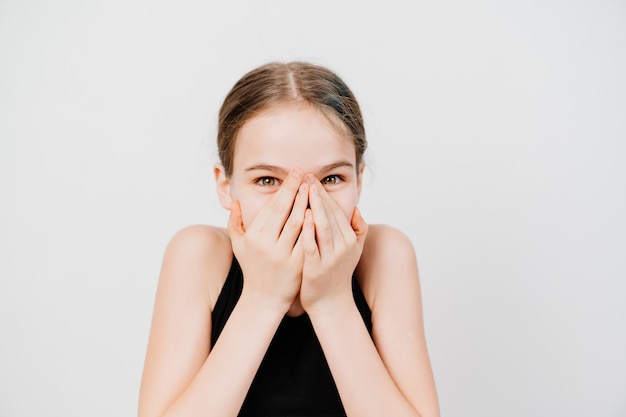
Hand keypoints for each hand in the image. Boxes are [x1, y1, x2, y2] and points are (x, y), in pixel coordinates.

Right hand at [228, 169, 308, 312]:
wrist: (264, 299)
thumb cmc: (252, 268)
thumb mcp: (238, 246)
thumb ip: (235, 222)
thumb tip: (235, 202)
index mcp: (254, 236)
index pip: (272, 207)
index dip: (284, 189)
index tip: (294, 174)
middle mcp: (266, 244)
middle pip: (285, 211)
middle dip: (296, 190)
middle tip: (305, 174)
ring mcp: (282, 255)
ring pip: (298, 223)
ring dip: (307, 203)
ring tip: (314, 188)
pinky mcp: (296, 265)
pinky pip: (307, 240)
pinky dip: (314, 226)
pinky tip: (320, 213)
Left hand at [299, 175, 367, 314]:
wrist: (330, 303)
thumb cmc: (337, 274)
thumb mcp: (354, 251)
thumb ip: (358, 229)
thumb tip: (357, 209)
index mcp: (349, 239)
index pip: (336, 210)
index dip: (324, 193)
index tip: (312, 178)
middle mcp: (343, 246)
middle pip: (329, 214)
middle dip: (317, 194)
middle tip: (306, 176)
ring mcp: (330, 258)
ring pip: (323, 227)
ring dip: (314, 206)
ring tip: (304, 189)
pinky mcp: (316, 268)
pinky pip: (312, 245)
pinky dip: (308, 230)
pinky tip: (302, 216)